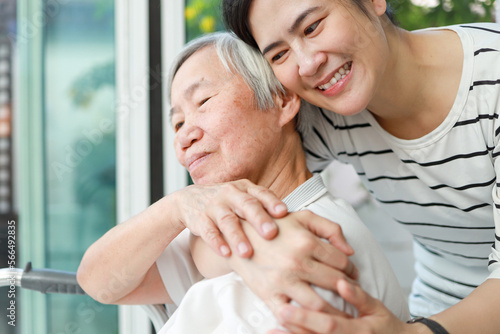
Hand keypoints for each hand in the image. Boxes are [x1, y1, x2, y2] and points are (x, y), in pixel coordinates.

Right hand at [171, 179, 286, 257]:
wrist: (190, 200)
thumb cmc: (228, 203)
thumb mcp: (245, 198)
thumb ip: (264, 208)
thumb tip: (297, 224)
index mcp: (245, 188)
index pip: (261, 193)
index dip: (272, 202)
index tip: (284, 213)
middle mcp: (230, 194)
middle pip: (246, 205)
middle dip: (259, 219)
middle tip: (271, 234)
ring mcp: (214, 206)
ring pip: (227, 220)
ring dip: (237, 236)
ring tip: (247, 252)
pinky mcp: (200, 219)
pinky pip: (208, 231)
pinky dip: (216, 242)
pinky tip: (225, 253)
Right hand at [229, 211, 356, 320]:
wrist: (238, 237)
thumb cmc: (273, 226)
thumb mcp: (302, 217)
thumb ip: (330, 228)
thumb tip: (350, 251)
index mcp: (306, 241)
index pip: (342, 262)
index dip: (351, 270)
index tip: (352, 276)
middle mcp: (297, 262)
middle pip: (335, 284)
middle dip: (348, 291)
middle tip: (352, 295)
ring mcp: (283, 281)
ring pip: (320, 304)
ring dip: (335, 311)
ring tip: (342, 312)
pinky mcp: (269, 295)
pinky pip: (292, 316)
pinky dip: (306, 322)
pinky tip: (315, 321)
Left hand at [269, 278, 407, 333]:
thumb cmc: (386, 325)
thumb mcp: (377, 308)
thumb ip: (359, 296)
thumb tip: (341, 282)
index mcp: (360, 331)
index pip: (328, 325)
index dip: (306, 319)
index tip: (285, 310)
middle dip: (294, 329)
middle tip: (274, 316)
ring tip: (271, 330)